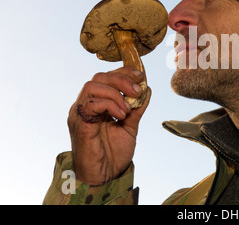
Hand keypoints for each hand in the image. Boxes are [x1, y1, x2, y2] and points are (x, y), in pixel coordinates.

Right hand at [67, 66, 150, 184]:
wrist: (104, 176)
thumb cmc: (113, 153)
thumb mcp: (130, 126)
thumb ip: (137, 109)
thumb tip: (148, 89)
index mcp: (97, 103)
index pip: (106, 77)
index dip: (123, 72)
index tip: (141, 76)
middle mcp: (86, 105)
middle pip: (99, 77)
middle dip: (122, 79)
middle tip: (137, 91)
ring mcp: (80, 113)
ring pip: (92, 86)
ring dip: (116, 92)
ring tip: (128, 108)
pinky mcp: (79, 124)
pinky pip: (91, 104)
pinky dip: (110, 105)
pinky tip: (121, 116)